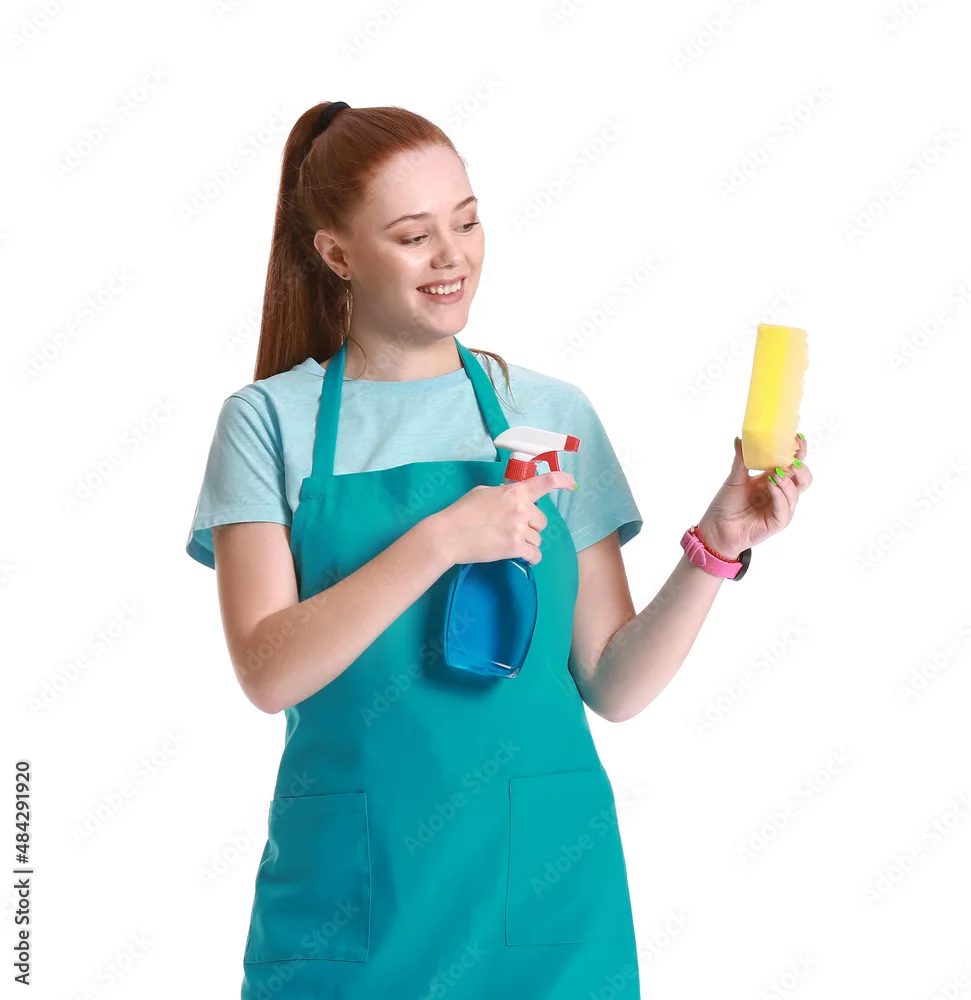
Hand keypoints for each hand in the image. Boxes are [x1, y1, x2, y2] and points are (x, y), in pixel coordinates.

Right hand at [430, 471, 576, 566]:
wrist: (449, 535)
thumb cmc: (462, 512)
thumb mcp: (484, 492)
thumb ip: (504, 493)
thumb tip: (513, 496)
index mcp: (515, 491)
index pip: (545, 482)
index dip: (562, 481)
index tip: (571, 483)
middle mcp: (522, 508)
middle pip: (542, 521)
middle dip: (531, 526)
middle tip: (512, 529)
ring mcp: (520, 528)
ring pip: (538, 538)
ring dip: (527, 542)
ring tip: (508, 542)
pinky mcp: (516, 547)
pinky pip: (535, 554)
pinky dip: (530, 557)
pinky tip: (521, 556)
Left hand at [696, 434, 812, 559]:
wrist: (717, 528)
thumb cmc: (726, 504)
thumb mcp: (734, 478)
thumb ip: (741, 460)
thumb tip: (740, 438)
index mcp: (772, 479)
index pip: (792, 464)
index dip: (799, 452)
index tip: (798, 438)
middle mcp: (780, 493)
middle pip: (803, 479)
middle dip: (800, 467)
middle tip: (792, 459)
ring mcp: (780, 508)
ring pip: (796, 493)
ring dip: (787, 481)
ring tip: (774, 473)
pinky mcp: (777, 522)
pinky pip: (785, 508)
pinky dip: (780, 495)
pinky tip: (772, 485)